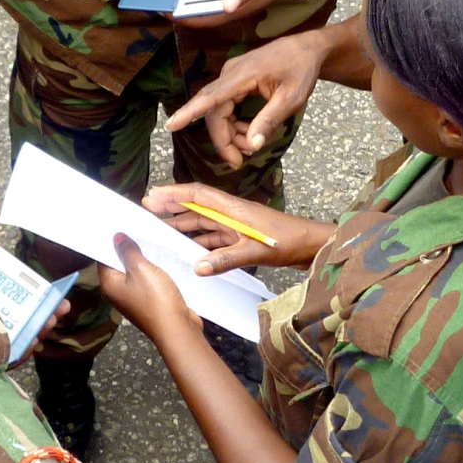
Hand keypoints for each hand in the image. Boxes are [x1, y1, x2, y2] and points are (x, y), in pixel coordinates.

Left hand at [98, 232, 200, 342]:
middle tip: (136, 227)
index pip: (103, 257)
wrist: (177, 329)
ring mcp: (134, 297)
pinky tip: (162, 259)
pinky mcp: (150, 301)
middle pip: (119, 264)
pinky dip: (153, 270)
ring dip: (143, 258)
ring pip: (135, 272)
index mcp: (110, 284)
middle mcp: (119, 292)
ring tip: (151, 239)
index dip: (110, 241)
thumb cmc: (156, 301)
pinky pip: (148, 280)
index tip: (118, 225)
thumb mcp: (141, 269)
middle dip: (128, 248)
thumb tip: (117, 237)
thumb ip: (128, 251)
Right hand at [143, 183, 330, 275]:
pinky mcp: (244, 239)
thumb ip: (226, 259)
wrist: (315, 246)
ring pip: (204, 223)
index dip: (173, 194)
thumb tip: (197, 267)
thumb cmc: (289, 241)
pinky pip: (216, 238)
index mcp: (233, 209)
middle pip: (196, 207)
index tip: (151, 197)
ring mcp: (238, 226)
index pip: (197, 195)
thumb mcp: (256, 251)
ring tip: (162, 232)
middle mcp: (232, 214)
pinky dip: (201, 243)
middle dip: (172, 208)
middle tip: (148, 211)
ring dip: (184, 226)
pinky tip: (190, 252)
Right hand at [165, 34, 330, 167]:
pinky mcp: (235, 80)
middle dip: (224, 139)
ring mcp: (231, 76)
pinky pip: (226, 106)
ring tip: (252, 146)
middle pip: (214, 112)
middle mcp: (230, 74)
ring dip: (231, 133)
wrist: (307, 48)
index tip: (171, 125)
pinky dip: (235, 123)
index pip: (210, 97)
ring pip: (219, 112)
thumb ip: (269, 121)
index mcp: (243, 76)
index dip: (189, 113)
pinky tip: (251, 131)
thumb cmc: (301, 70)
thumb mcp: (291, 99)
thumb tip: (252, 145)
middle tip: (240, 161)